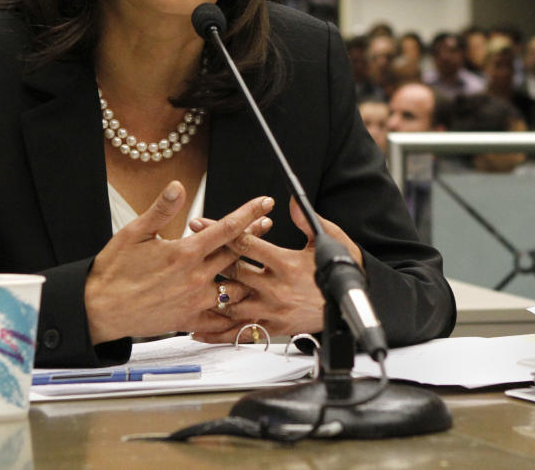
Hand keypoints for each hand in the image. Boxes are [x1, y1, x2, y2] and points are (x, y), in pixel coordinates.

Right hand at [84, 181, 273, 343]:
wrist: (99, 309)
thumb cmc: (114, 270)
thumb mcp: (135, 232)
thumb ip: (162, 209)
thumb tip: (178, 187)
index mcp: (184, 253)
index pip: (226, 229)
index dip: (248, 214)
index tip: (264, 204)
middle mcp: (194, 278)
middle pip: (236, 254)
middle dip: (253, 237)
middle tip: (266, 225)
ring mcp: (194, 301)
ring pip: (235, 287)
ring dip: (246, 274)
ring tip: (256, 264)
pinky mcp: (189, 320)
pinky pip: (221, 317)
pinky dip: (233, 310)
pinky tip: (241, 304)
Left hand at [191, 196, 363, 342]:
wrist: (351, 307)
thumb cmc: (341, 271)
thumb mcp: (325, 241)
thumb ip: (306, 220)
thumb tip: (291, 201)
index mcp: (286, 263)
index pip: (245, 244)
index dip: (221, 230)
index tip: (201, 223)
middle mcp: (275, 288)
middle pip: (232, 272)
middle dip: (207, 258)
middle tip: (184, 248)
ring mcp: (272, 310)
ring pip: (232, 303)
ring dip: (208, 295)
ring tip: (183, 289)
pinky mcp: (273, 328)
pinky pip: (241, 332)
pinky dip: (218, 333)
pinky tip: (199, 331)